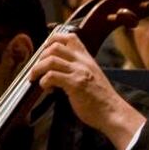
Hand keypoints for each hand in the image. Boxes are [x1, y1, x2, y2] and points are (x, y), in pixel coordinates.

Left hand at [29, 32, 144, 149]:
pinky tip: (47, 89)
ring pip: (50, 60)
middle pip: (55, 46)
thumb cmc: (101, 99)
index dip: (53, 40)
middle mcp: (83, 62)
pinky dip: (43, 82)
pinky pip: (51, 76)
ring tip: (36, 78)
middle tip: (38, 68)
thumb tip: (58, 70)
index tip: (45, 50)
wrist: (112, 112)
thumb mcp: (92, 76)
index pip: (70, 37)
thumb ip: (78, 69)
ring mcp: (79, 72)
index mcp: (87, 59)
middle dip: (41, 57)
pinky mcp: (75, 84)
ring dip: (38, 69)